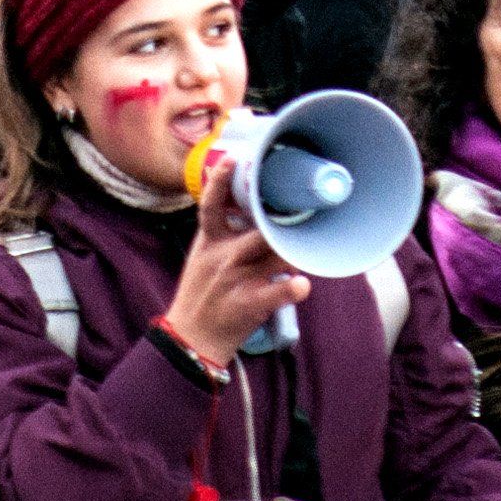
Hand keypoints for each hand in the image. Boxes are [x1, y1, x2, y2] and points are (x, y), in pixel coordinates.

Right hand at [158, 146, 306, 360]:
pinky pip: (277, 291)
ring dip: (294, 249)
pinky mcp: (250, 303)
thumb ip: (221, 233)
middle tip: (300, 205)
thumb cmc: (200, 296)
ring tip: (309, 243)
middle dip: (278, 217)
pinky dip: (292, 287)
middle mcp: (223, 257)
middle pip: (258, 228)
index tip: (233, 160)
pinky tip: (303, 285)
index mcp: (209, 243)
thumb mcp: (202, 258)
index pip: (211, 206)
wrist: (191, 340)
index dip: (221, 181)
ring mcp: (237, 279)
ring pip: (275, 253)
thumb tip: (242, 205)